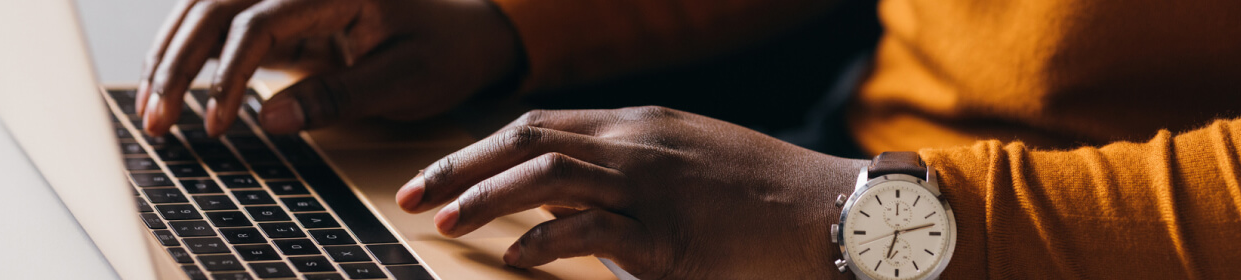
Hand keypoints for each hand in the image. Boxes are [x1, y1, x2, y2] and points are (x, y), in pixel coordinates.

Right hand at [135, 0, 522, 135]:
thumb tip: (269, 120)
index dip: (227, 75)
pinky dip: (193, 53)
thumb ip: (338, 97)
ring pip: (208, 9)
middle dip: (176, 62)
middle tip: (154, 119)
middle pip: (216, 6)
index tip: (215, 124)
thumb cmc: (443, 51)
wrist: (466, 32)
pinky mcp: (283, 11)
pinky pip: (224, 23)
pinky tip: (172, 89)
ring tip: (151, 109)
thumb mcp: (404, 80)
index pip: (259, 22)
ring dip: (173, 55)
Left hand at [394, 106, 863, 278]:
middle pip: (526, 140)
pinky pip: (590, 231)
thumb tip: (561, 201)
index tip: (435, 176)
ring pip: (546, 176)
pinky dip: (543, 242)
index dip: (478, 150)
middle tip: (411, 195)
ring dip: (485, 199)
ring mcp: (651, 186)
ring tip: (446, 223)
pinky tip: (515, 258)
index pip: (537, 125)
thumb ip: (625, 171)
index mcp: (637, 125)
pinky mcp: (668, 236)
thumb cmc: (759, 192)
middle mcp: (636, 145)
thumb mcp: (686, 160)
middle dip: (459, 167)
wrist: (829, 210)